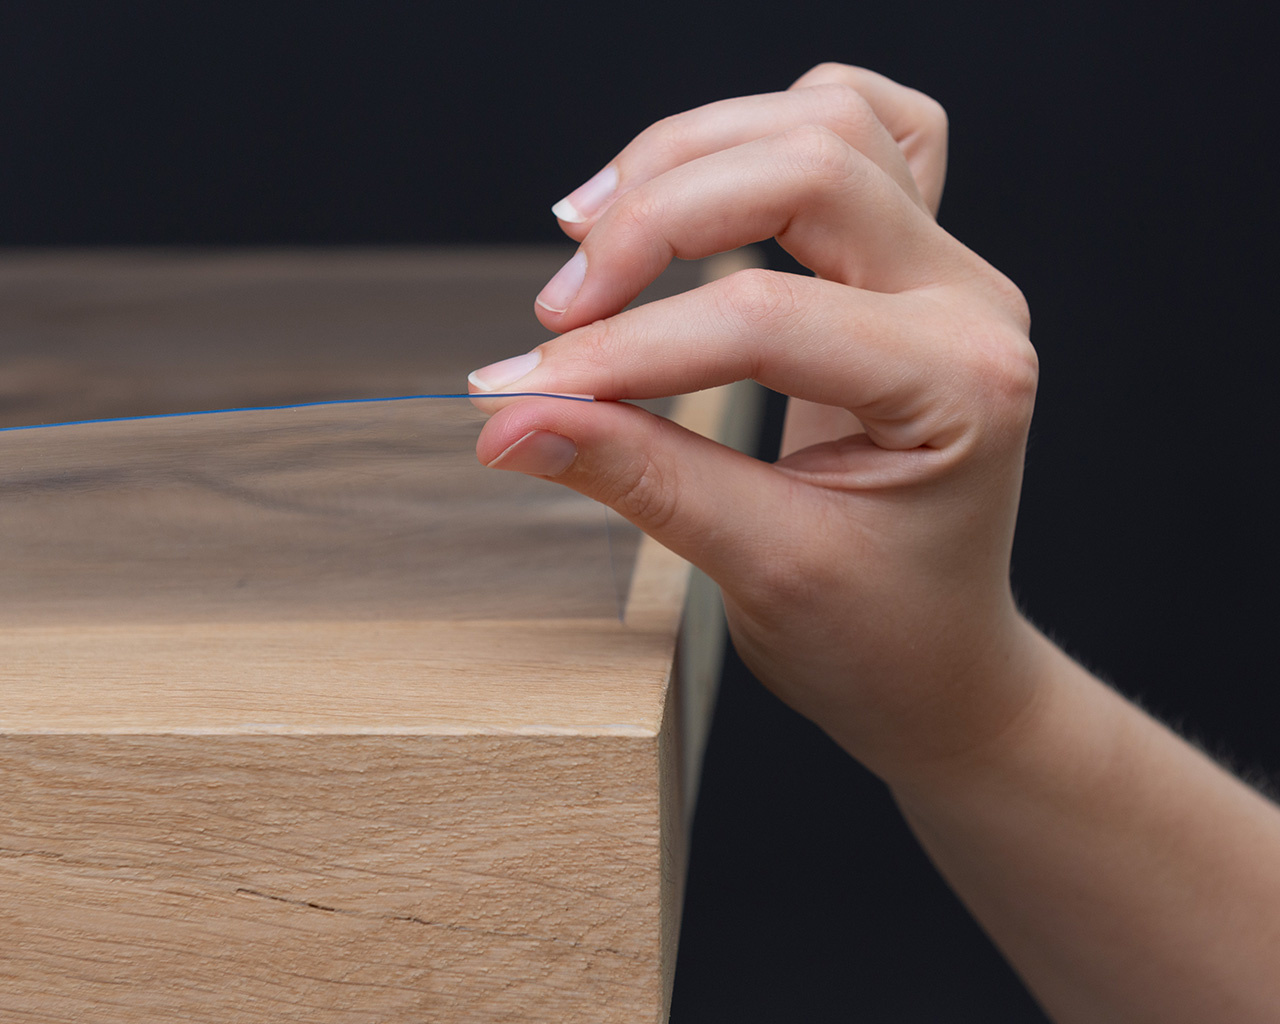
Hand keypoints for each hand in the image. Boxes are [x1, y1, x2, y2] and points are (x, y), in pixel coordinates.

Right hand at [469, 64, 1037, 784]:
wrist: (938, 664)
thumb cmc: (881, 637)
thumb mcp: (759, 568)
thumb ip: (637, 475)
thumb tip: (513, 417)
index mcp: (959, 383)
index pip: (762, 318)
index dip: (624, 349)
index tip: (522, 390)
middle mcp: (966, 301)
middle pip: (808, 166)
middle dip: (654, 222)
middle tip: (557, 311)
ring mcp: (946, 271)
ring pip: (826, 120)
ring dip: (693, 156)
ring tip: (590, 230)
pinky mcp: (908, 266)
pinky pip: (863, 131)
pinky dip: (770, 132)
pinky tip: (703, 175)